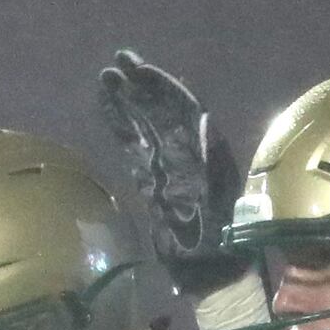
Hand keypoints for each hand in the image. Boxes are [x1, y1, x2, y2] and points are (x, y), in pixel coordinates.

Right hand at [95, 49, 243, 292]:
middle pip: (159, 110)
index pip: (180, 107)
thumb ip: (212, 157)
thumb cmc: (223, 235)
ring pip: (142, 124)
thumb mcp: (223, 194)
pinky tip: (106, 107)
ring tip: (106, 76)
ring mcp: (165, 165)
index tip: (139, 69)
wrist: (210, 268)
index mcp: (203, 150)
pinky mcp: (149, 182)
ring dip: (126, 100)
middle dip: (140, 84)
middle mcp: (184, 152)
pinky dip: (119, 126)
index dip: (160, 86)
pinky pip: (131, 147)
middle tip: (119, 60)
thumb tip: (203, 118)